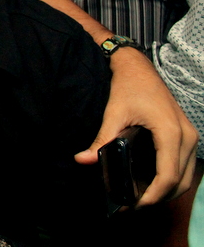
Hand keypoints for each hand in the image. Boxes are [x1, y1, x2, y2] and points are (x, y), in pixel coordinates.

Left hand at [74, 47, 197, 205]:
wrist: (138, 68)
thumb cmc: (128, 87)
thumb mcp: (113, 113)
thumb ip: (101, 139)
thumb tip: (83, 159)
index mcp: (171, 133)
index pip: (168, 175)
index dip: (153, 195)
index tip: (134, 204)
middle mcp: (186, 137)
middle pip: (180, 181)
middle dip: (159, 197)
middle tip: (133, 204)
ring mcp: (190, 136)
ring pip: (187, 176)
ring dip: (167, 191)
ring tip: (141, 198)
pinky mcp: (186, 135)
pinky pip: (185, 165)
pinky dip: (172, 179)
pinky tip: (152, 184)